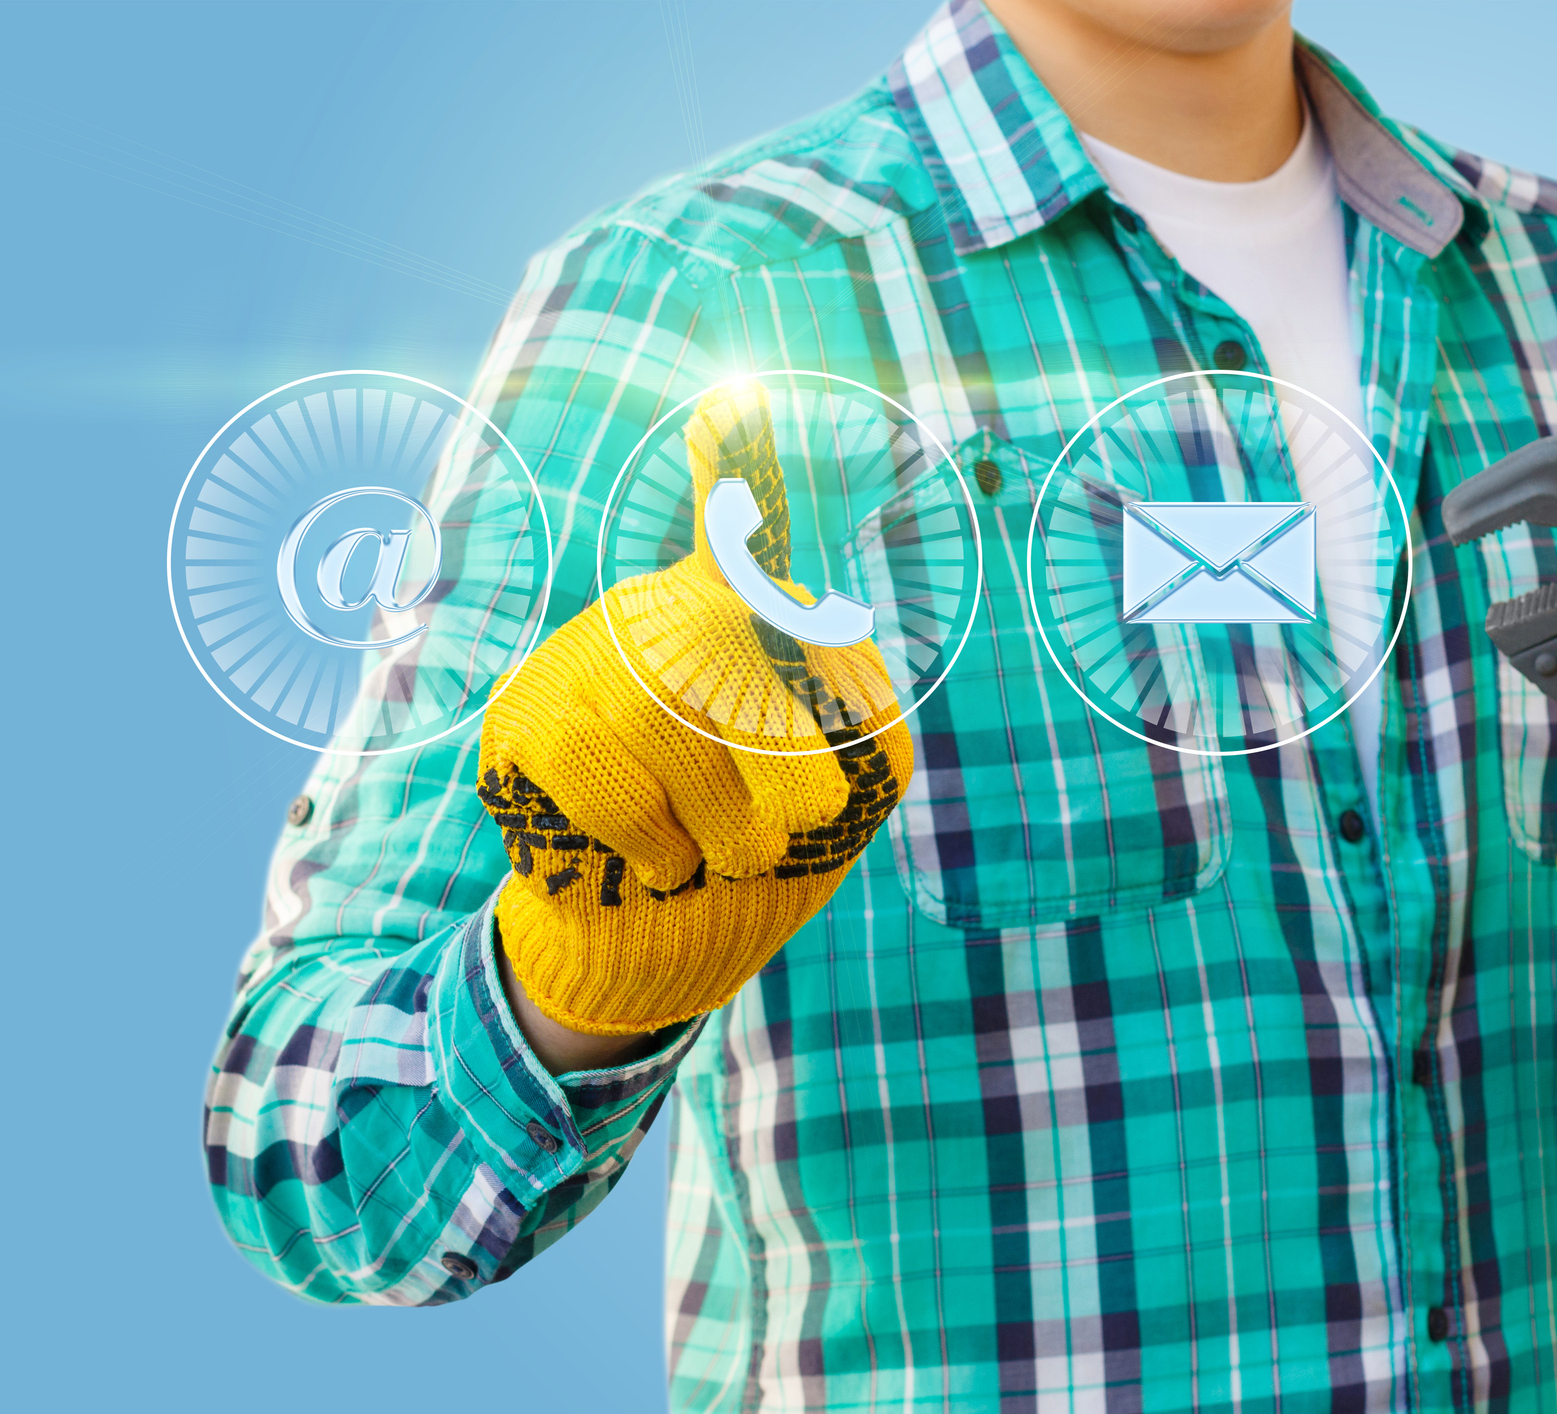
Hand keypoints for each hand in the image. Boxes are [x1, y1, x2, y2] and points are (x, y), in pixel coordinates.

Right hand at [477, 383, 912, 1036]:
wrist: (658, 932)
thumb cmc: (758, 842)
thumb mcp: (845, 793)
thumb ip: (868, 726)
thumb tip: (834, 644)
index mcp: (740, 617)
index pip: (742, 519)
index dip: (738, 462)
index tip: (736, 399)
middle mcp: (658, 614)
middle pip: (739, 658)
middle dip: (784, 775)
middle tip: (780, 839)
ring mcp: (584, 658)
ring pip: (670, 726)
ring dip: (717, 824)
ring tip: (716, 857)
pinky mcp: (525, 719)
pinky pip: (610, 779)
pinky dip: (654, 842)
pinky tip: (660, 862)